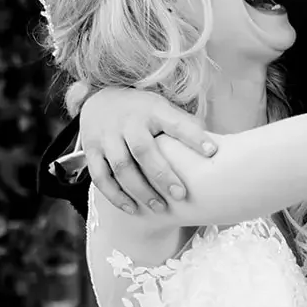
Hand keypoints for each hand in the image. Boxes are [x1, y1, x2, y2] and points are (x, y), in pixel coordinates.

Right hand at [81, 88, 216, 214]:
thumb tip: (216, 148)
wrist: (99, 98)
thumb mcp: (163, 108)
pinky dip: (116, 195)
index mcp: (152, 110)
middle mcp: (127, 122)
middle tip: (181, 195)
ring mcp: (106, 136)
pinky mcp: (91, 150)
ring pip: (121, 166)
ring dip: (140, 190)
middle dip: (162, 174)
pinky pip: (101, 177)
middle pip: (143, 149)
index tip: (213, 151)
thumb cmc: (142, 111)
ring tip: (160, 208)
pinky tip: (132, 209)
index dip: (194, 136)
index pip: (175, 122)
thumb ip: (184, 125)